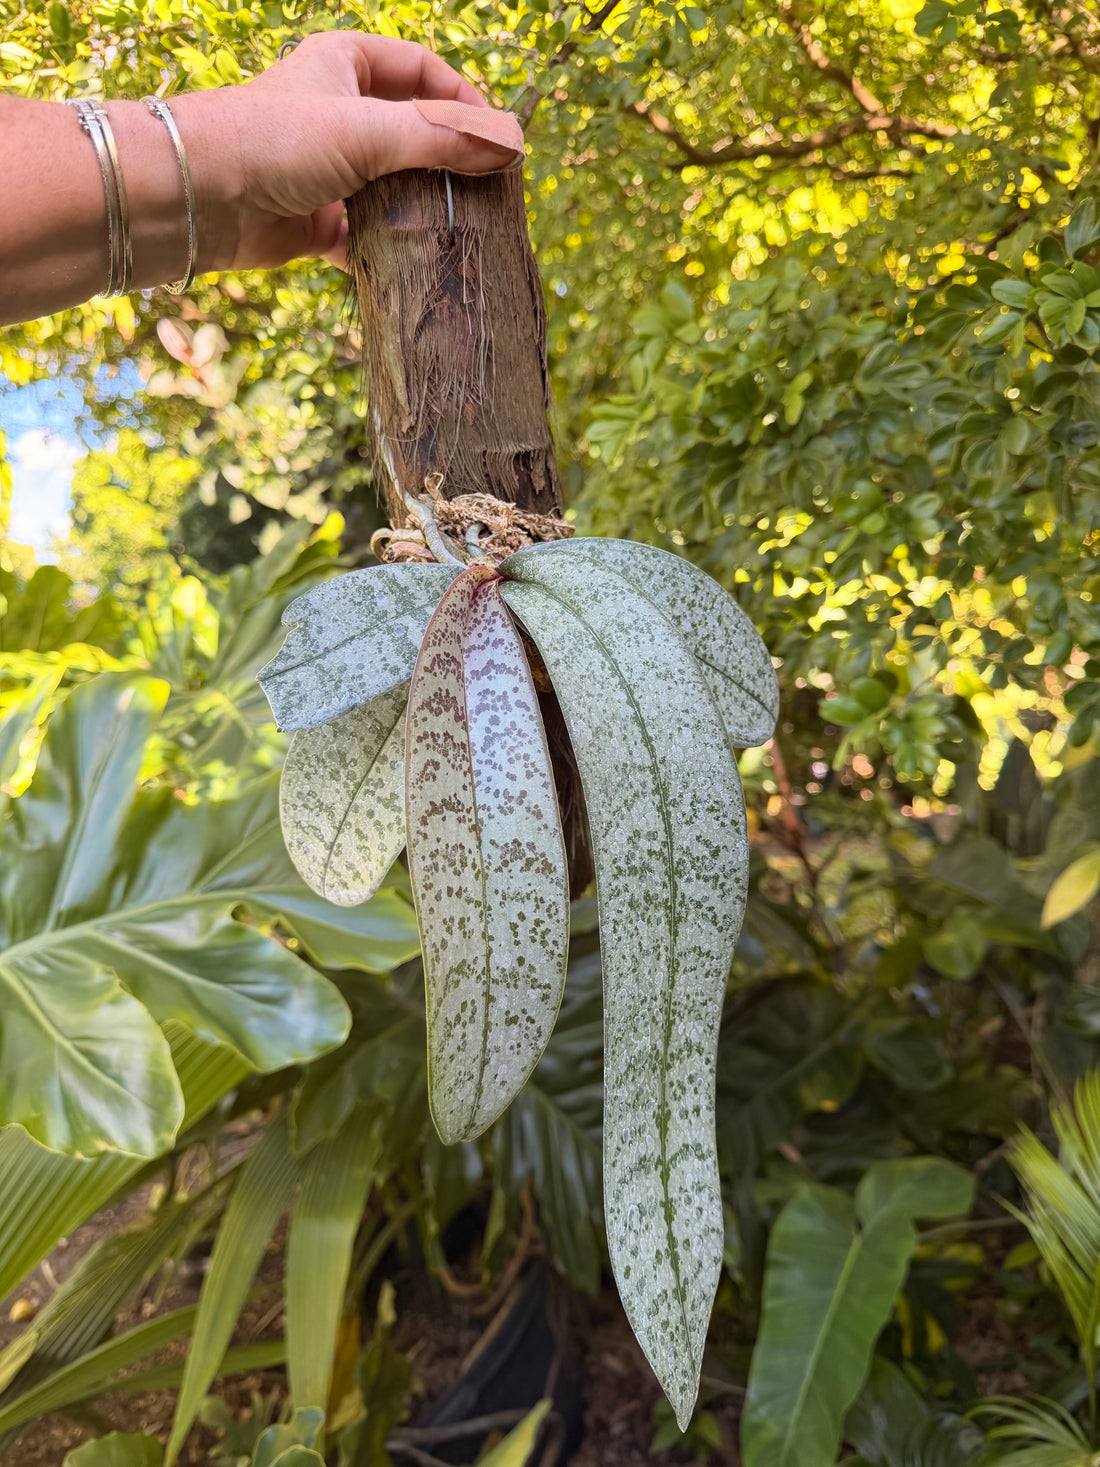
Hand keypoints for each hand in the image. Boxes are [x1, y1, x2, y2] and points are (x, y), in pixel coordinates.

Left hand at [170, 32, 523, 273]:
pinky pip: (368, 237)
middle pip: (412, 133)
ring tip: (464, 233)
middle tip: (489, 193)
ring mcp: (327, 171)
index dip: (462, 99)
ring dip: (424, 210)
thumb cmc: (276, 140)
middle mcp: (337, 113)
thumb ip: (443, 140)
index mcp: (345, 66)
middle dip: (449, 163)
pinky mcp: (317, 222)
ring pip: (392, 188)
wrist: (199, 198)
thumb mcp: (371, 131)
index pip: (421, 71)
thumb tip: (511, 148)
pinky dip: (392, 251)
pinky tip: (419, 267)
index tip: (496, 138)